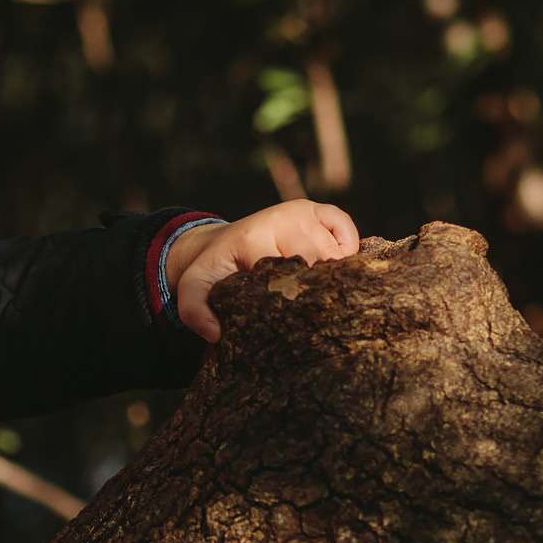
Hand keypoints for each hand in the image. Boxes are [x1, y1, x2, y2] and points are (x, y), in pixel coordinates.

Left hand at [167, 201, 360, 341]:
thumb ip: (194, 312)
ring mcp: (301, 212)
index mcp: (254, 238)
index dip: (296, 296)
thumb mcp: (194, 290)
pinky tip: (332, 266)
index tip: (292, 315)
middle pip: (318, 262)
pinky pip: (346, 228)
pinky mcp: (316, 209)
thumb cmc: (214, 272)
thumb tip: (215, 332)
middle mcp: (281, 219)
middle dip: (314, 288)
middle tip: (306, 308)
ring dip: (330, 274)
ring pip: (335, 251)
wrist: (219, 243)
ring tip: (314, 291)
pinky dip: (348, 247)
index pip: (291, 270)